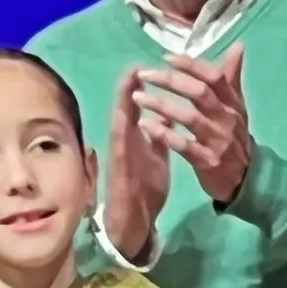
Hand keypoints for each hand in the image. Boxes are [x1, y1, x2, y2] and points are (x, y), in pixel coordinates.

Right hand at [101, 65, 170, 262]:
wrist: (136, 222)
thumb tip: (166, 110)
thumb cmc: (145, 188)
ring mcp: (121, 158)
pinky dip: (122, 136)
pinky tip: (122, 121)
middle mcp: (126, 144)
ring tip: (125, 85)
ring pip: (120, 127)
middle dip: (128, 89)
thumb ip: (160, 134)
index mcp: (138, 139)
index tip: (150, 65)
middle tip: (134, 66)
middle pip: (126, 112)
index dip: (143, 87)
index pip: (140, 109)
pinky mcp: (120, 174)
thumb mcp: (157, 157)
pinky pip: (121, 153)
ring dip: (122, 106)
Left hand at [134, 43, 253, 204]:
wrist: (246, 179)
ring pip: (188, 117)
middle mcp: (226, 118)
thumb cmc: (235, 138)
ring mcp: (217, 140)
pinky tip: (145, 125)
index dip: (190, 65)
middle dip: (169, 81)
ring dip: (161, 105)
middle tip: (144, 74)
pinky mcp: (207, 161)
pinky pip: (182, 145)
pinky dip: (163, 134)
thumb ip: (231, 79)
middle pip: (199, 93)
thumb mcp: (237, 108)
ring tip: (137, 98)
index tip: (166, 57)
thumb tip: (237, 46)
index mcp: (232, 103)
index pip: (213, 76)